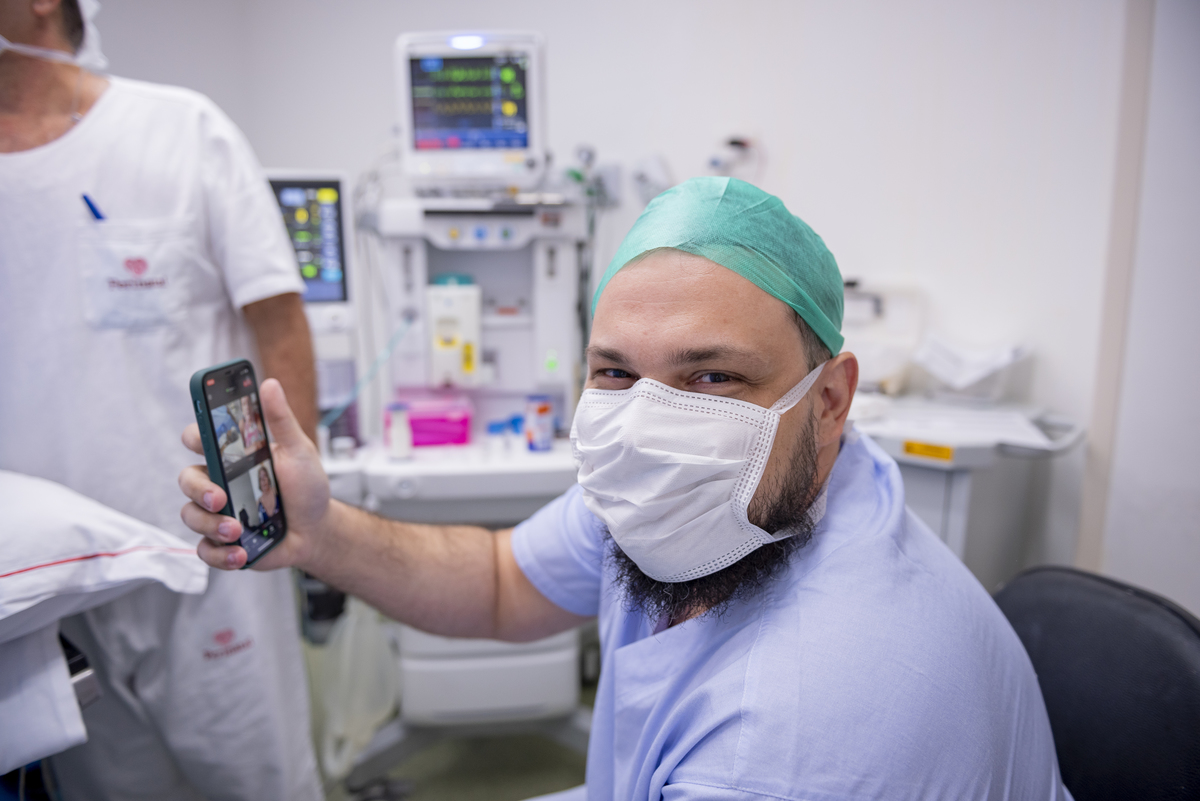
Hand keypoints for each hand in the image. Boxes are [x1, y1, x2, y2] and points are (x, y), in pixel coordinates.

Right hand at [179, 378, 331, 569]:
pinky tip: (239, 553)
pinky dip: (219, 554)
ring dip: (211, 525)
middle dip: (198, 490)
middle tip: (221, 497)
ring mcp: (218, 513)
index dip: (194, 436)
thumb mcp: (299, 451)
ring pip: (190, 515)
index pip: (199, 439)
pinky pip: (204, 549)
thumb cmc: (307, 487)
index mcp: (232, 456)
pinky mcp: (222, 541)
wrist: (318, 530)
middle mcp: (219, 482)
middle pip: (186, 479)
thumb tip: (269, 384)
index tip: (200, 439)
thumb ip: (281, 421)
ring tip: (238, 530)